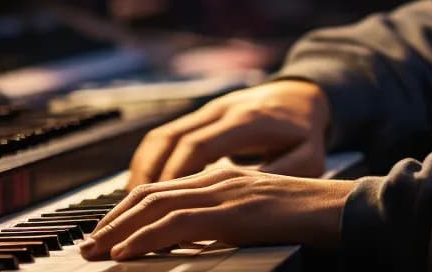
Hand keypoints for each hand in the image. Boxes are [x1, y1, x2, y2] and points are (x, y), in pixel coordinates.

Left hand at [78, 163, 354, 259]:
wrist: (342, 208)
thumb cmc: (306, 218)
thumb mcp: (257, 216)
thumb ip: (226, 221)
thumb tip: (198, 241)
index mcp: (223, 178)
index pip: (164, 189)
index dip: (130, 210)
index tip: (107, 233)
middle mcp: (218, 179)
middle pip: (151, 194)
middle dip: (114, 219)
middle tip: (90, 245)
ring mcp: (225, 192)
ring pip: (157, 207)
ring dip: (120, 231)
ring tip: (98, 252)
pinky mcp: (232, 212)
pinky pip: (177, 225)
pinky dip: (146, 239)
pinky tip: (127, 252)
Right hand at [127, 80, 330, 187]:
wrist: (300, 95)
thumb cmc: (304, 132)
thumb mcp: (308, 157)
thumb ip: (280, 175)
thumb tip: (249, 197)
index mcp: (246, 121)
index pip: (199, 144)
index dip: (176, 173)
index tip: (163, 202)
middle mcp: (220, 111)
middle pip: (171, 139)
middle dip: (149, 175)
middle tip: (135, 210)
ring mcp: (206, 111)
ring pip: (161, 135)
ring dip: (142, 168)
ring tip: (131, 203)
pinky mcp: (199, 116)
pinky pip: (164, 135)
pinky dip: (149, 160)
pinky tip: (143, 186)